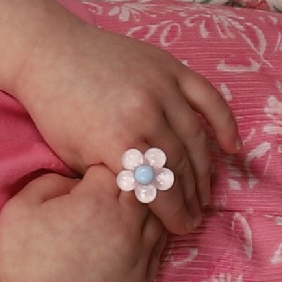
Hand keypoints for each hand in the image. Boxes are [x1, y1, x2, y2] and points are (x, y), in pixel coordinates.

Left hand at [0, 12, 239, 240]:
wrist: (49, 52)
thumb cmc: (55, 109)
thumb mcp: (73, 156)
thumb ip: (110, 179)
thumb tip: (141, 202)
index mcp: (117, 142)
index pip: (157, 189)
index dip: (173, 214)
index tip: (182, 229)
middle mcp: (145, 115)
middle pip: (180, 167)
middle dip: (190, 198)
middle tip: (195, 216)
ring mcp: (161, 88)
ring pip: (196, 139)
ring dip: (205, 170)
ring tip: (205, 192)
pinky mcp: (170, 67)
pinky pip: (209, 98)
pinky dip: (224, 123)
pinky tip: (232, 147)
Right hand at [0, 167, 166, 281]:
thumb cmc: (18, 259)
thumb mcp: (22, 204)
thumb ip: (54, 180)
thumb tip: (78, 181)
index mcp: (98, 202)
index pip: (115, 168)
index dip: (99, 172)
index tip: (87, 182)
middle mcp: (128, 227)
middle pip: (144, 192)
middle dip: (124, 191)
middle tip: (101, 202)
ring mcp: (140, 259)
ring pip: (158, 222)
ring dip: (141, 216)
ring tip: (115, 223)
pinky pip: (157, 254)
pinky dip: (146, 244)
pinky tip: (124, 246)